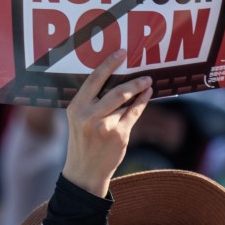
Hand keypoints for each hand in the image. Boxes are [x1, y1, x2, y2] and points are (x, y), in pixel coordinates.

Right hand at [62, 50, 152, 196]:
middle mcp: (89, 116)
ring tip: (147, 82)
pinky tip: (147, 94)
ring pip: (126, 101)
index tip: (121, 53)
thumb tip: (114, 78)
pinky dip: (142, 102)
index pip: (94, 79)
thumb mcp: (78, 119)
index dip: (109, 63)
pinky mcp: (119, 135)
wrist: (84, 171)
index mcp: (76, 107)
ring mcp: (106, 126)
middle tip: (143, 72)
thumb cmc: (82, 141)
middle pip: (116, 91)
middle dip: (133, 79)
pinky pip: (134, 113)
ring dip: (140, 89)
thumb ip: (90, 101)